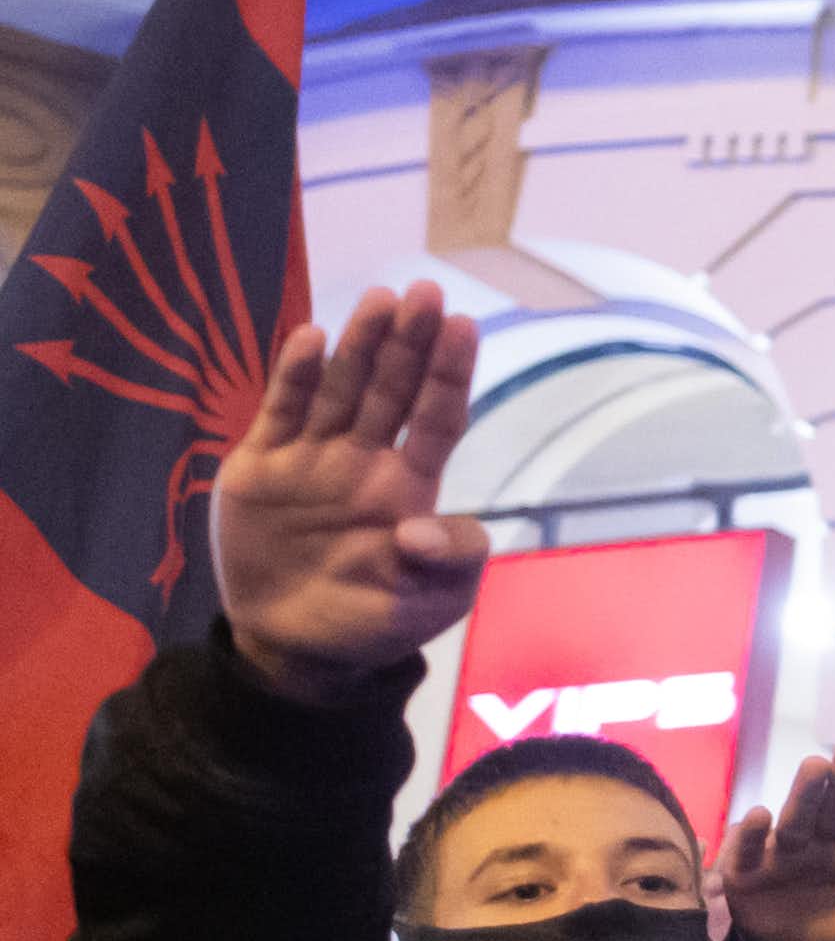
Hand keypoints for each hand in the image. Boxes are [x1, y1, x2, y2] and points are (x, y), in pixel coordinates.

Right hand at [214, 281, 489, 700]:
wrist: (299, 650)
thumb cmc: (377, 623)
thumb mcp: (433, 604)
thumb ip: (451, 563)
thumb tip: (422, 527)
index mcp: (411, 488)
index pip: (438, 419)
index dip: (449, 373)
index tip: (464, 326)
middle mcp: (365, 461)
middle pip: (392, 390)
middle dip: (408, 341)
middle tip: (424, 291)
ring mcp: (314, 458)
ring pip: (342, 389)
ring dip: (360, 345)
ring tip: (379, 299)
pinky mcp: (264, 467)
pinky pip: (283, 412)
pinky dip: (297, 377)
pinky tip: (312, 339)